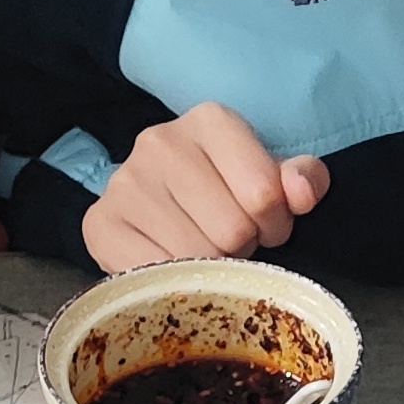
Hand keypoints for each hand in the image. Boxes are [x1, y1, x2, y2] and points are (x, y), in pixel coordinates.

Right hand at [84, 104, 330, 271]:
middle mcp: (160, 142)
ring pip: (196, 255)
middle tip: (229, 241)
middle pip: (231, 229)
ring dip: (210, 267)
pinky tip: (172, 263)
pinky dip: (173, 282)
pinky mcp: (100, 223)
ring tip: (202, 249)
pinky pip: (155, 273)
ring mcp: (125, 183)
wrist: (155, 208)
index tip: (262, 224)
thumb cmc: (225, 193)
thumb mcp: (271, 180)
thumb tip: (301, 191)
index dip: (274, 223)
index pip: (264, 192)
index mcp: (211, 120)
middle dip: (241, 247)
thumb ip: (303, 181)